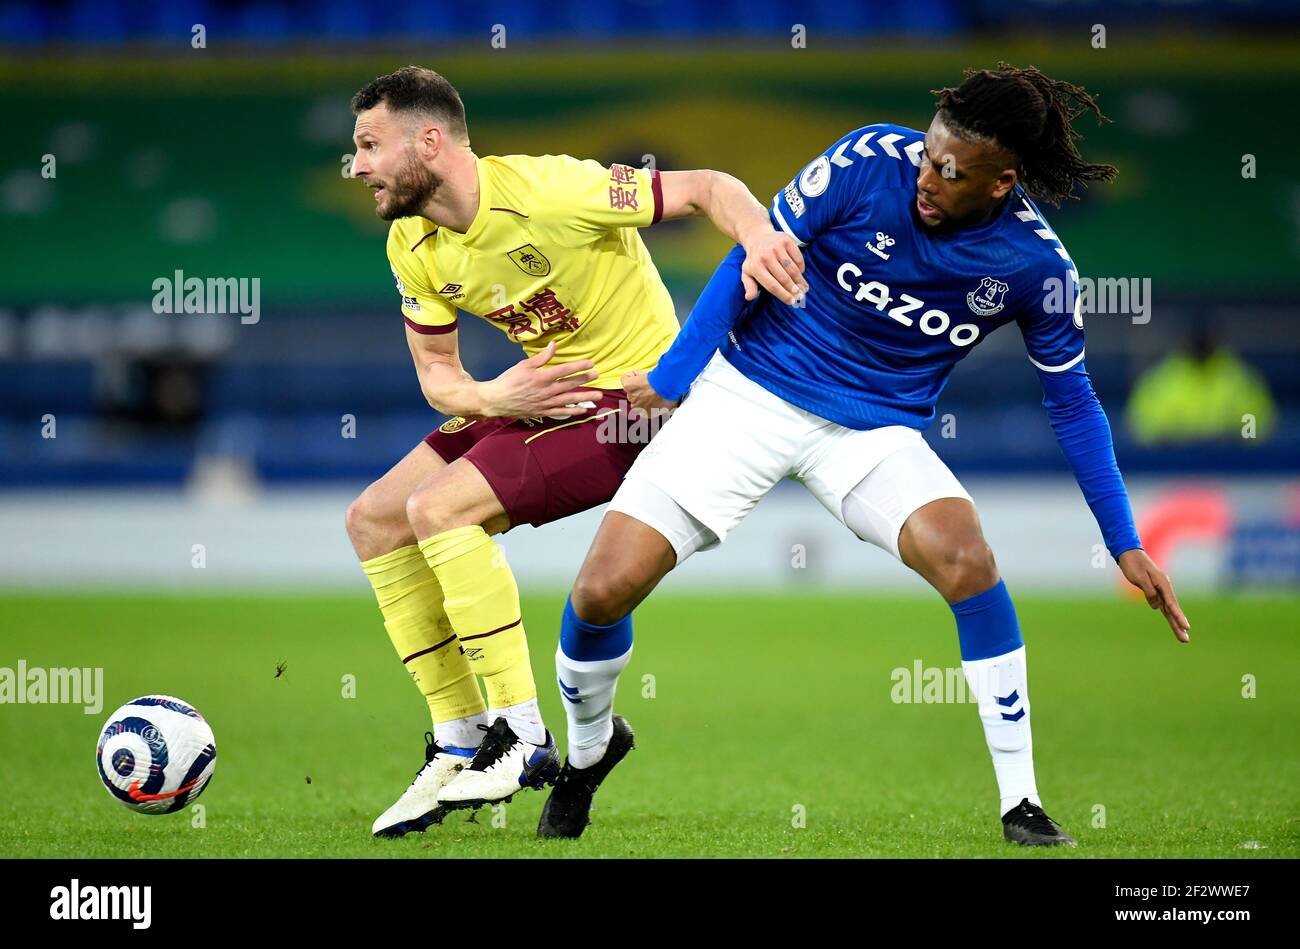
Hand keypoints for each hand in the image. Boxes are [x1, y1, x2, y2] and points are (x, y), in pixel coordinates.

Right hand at [484, 342, 598, 417]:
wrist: (497, 400)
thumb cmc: (509, 380)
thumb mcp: (524, 365)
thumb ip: (542, 357)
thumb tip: (554, 345)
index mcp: (541, 377)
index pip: (564, 370)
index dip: (579, 366)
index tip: (591, 363)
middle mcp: (546, 390)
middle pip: (570, 384)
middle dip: (585, 379)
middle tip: (597, 375)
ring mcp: (546, 403)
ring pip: (569, 399)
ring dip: (585, 396)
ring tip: (599, 395)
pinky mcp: (543, 412)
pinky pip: (561, 412)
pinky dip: (573, 411)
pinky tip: (584, 409)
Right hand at [621, 369, 676, 413]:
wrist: (666, 385)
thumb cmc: (670, 394)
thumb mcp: (670, 406)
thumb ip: (665, 408)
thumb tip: (668, 408)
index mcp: (647, 414)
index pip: (642, 409)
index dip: (646, 400)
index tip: (652, 394)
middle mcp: (637, 408)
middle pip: (635, 399)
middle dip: (641, 392)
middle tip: (650, 385)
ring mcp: (632, 397)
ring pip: (630, 389)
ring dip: (638, 383)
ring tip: (647, 379)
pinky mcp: (628, 387)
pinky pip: (625, 379)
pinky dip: (631, 375)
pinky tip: (640, 374)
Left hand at [740, 229, 807, 304]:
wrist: (758, 237)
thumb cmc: (755, 260)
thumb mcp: (747, 273)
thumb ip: (749, 286)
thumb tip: (749, 297)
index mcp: (755, 267)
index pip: (772, 285)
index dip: (783, 295)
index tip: (791, 302)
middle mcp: (766, 256)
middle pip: (784, 278)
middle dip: (794, 290)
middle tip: (800, 297)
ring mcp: (776, 247)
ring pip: (792, 269)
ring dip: (800, 280)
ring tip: (804, 288)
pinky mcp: (786, 241)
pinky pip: (798, 258)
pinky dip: (801, 267)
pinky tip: (800, 273)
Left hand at [1118, 548, 1189, 641]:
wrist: (1129, 553)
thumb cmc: (1133, 564)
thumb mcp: (1139, 578)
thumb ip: (1149, 592)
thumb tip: (1157, 607)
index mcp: (1162, 583)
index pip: (1171, 604)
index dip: (1178, 617)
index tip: (1186, 627)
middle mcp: (1165, 587)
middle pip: (1173, 609)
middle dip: (1179, 625)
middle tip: (1185, 640)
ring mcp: (1161, 589)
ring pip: (1169, 609)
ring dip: (1175, 622)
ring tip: (1183, 635)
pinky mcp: (1155, 590)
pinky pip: (1163, 605)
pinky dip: (1168, 614)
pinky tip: (1173, 622)